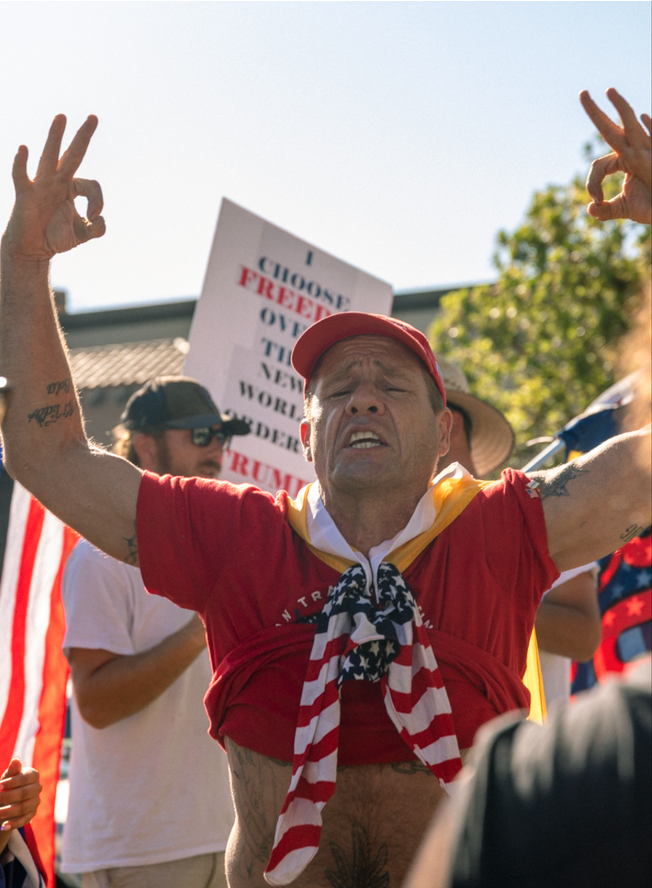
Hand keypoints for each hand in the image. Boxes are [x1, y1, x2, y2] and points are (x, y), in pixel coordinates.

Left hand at [0, 757, 41, 832]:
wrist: (10, 798)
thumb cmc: (8, 783)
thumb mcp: (8, 776)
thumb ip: (12, 770)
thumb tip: (15, 759)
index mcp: (33, 775)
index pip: (24, 779)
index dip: (11, 782)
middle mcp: (37, 788)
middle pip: (24, 793)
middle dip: (7, 797)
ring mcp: (36, 801)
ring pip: (23, 808)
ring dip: (8, 811)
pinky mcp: (32, 813)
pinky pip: (24, 820)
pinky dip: (14, 824)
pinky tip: (3, 826)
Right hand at [2, 114, 104, 261]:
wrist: (32, 249)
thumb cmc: (55, 238)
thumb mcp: (82, 235)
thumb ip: (97, 229)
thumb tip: (101, 220)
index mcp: (71, 188)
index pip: (91, 185)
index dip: (97, 201)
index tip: (95, 217)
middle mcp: (57, 181)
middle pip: (72, 155)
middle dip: (82, 136)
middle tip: (94, 117)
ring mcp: (41, 185)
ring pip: (49, 157)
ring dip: (55, 137)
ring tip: (61, 117)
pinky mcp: (25, 194)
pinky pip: (21, 175)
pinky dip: (21, 162)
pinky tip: (24, 148)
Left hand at [580, 88, 650, 223]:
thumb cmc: (650, 206)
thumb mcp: (624, 209)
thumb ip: (606, 211)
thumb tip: (590, 209)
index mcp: (623, 161)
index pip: (599, 165)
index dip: (592, 183)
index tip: (595, 200)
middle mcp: (634, 152)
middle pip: (610, 130)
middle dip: (595, 112)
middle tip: (582, 93)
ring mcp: (647, 151)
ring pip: (631, 127)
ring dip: (621, 109)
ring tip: (609, 92)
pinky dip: (651, 130)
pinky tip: (644, 118)